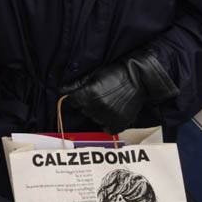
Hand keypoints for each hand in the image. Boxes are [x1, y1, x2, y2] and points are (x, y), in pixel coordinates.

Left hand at [61, 49, 177, 131]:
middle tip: (100, 94)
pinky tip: (112, 111)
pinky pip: (106, 127)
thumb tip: (62, 91)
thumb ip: (77, 85)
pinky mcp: (118, 124)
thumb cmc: (116, 74)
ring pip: (94, 118)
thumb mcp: (94, 75)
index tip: (83, 93)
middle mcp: (96, 108)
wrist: (139, 79)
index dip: (77, 96)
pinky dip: (107, 122)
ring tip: (109, 101)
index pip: (72, 101)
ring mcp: (107, 117)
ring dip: (97, 112)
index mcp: (89, 94)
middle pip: (83, 110)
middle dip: (87, 103)